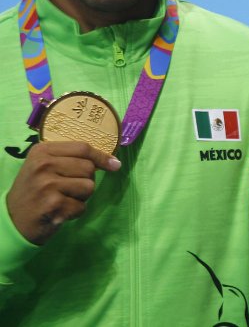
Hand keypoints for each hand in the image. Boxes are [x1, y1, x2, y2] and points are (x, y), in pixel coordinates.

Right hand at [5, 141, 121, 244]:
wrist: (12, 221)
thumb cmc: (34, 191)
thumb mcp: (44, 167)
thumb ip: (70, 159)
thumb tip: (113, 162)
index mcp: (42, 151)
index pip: (83, 148)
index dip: (102, 157)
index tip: (115, 164)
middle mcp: (43, 165)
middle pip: (89, 168)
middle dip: (85, 181)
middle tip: (67, 189)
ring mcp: (48, 185)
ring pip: (89, 187)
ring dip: (81, 197)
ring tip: (62, 199)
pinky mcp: (53, 204)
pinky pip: (82, 206)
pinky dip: (74, 212)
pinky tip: (59, 212)